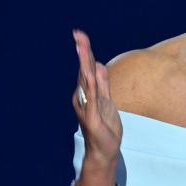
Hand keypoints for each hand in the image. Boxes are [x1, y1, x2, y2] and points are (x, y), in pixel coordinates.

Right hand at [72, 29, 122, 168]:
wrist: (104, 151)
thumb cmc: (105, 127)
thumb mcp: (107, 101)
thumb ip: (103, 83)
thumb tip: (97, 64)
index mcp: (87, 93)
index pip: (86, 68)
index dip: (85, 51)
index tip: (80, 35)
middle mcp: (83, 98)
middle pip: (83, 70)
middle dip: (82, 52)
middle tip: (78, 34)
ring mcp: (86, 107)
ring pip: (86, 81)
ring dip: (84, 64)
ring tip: (82, 48)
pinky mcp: (91, 117)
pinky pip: (92, 98)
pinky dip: (91, 85)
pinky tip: (90, 73)